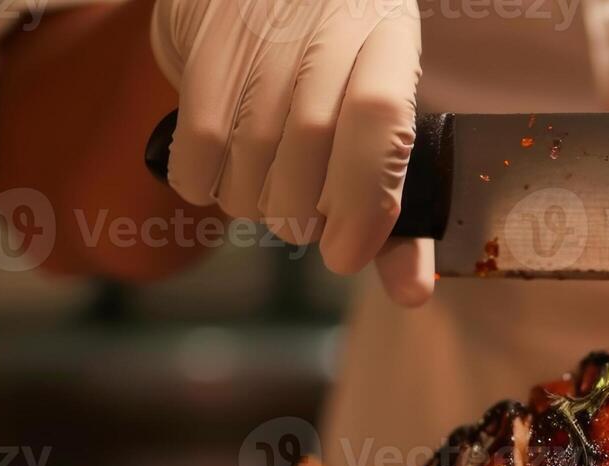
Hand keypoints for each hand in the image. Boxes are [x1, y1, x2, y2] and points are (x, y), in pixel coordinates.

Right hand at [150, 0, 432, 305]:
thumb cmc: (340, 73)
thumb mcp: (384, 116)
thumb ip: (393, 202)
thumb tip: (411, 295)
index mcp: (387, 38)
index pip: (379, 119)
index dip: (364, 200)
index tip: (347, 255)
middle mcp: (324, 27)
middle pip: (310, 143)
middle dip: (304, 213)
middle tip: (305, 221)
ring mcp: (258, 31)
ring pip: (250, 149)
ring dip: (258, 204)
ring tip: (269, 192)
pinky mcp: (201, 43)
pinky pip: (196, 144)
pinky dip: (208, 186)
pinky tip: (225, 178)